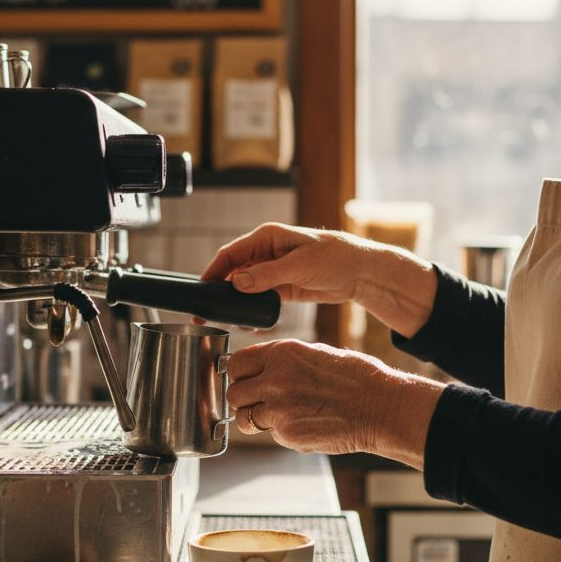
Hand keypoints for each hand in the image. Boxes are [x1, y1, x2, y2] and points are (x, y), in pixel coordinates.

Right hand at [203, 223, 437, 337]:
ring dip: (235, 303)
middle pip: (233, 272)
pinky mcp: (281, 288)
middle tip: (206, 312)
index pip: (230, 254)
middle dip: (219, 291)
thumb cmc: (334, 256)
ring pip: (244, 288)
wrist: (359, 272)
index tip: (200, 291)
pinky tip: (249, 323)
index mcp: (266, 238)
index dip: (213, 272)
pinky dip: (252, 311)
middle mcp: (265, 253)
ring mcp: (272, 271)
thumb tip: (237, 283)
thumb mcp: (300, 265)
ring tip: (224, 321)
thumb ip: (268, 274)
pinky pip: (259, 300)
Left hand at [225, 339, 444, 465]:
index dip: (240, 375)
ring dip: (258, 420)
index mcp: (282, 353)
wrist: (382, 407)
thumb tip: (262, 369)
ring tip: (284, 417)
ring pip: (246, 419)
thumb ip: (285, 361)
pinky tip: (308, 425)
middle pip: (234, 394)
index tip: (247, 381)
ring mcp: (279, 409)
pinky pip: (273, 435)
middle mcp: (275, 379)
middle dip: (245, 400)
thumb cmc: (358, 379)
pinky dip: (285, 433)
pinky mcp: (288, 435)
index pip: (236, 363)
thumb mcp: (317, 353)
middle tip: (262, 403)